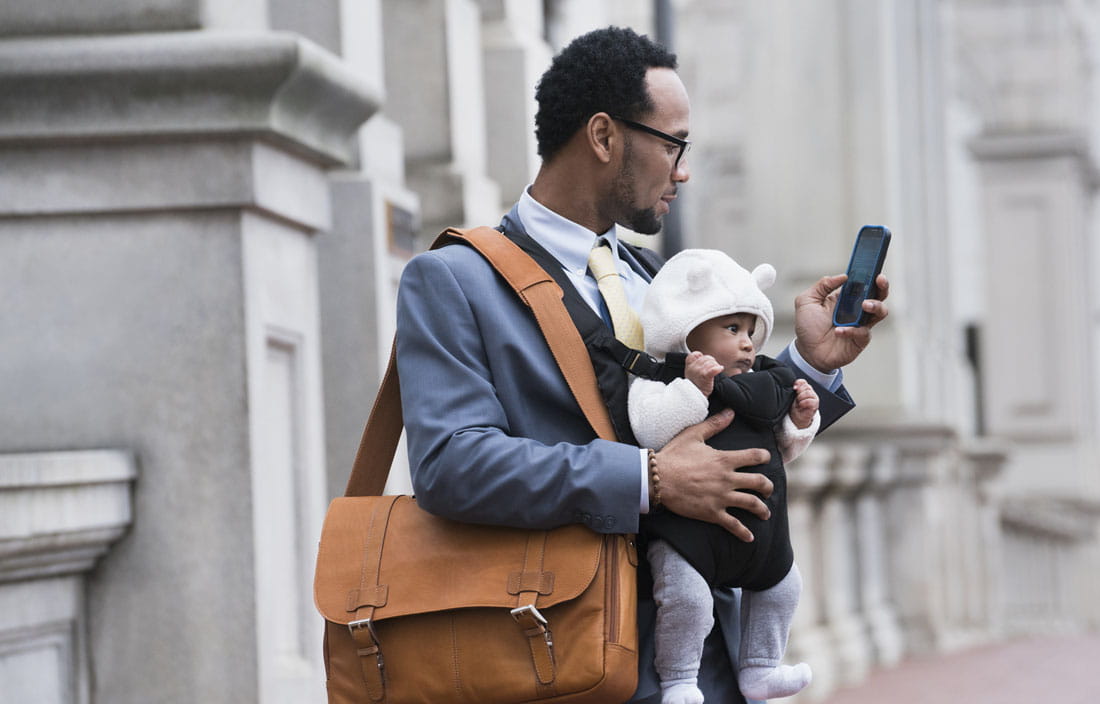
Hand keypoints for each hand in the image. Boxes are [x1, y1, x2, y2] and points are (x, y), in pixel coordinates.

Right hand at [653, 409, 772, 542]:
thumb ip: (714, 424)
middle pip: (759, 483)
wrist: (656, 479)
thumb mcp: (693, 435)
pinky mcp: (712, 513)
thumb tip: (730, 412)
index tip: (766, 459)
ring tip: (765, 513)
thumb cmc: (673, 455)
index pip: (754, 456)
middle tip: (768, 490)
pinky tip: (750, 537)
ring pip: (751, 504)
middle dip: (767, 487)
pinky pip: (733, 525)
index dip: (764, 457)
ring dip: (762, 509)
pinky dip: (743, 532)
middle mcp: (727, 479)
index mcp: (724, 459)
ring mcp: (721, 497)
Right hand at [685, 351, 722, 395]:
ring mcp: (699, 372)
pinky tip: (720, 369)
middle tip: (713, 368)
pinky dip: (718, 368)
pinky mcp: (706, 377)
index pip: (694, 354)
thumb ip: (695, 365)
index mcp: (689, 366)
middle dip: (712, 362)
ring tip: (716, 371)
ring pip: (711, 362)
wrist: (697, 397)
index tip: (704, 362)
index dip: (701, 356)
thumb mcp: (691, 373)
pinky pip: (713, 369)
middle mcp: (693, 368)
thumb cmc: (696, 385)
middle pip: (706, 358)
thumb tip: (701, 356)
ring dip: (716, 366)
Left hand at [789, 379, 818, 428]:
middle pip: (806, 386)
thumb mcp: (792, 396)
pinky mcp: (815, 405)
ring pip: (809, 392)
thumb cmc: (794, 406)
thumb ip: (793, 390)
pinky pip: (811, 401)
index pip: (803, 381)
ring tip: (798, 402)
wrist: (797, 417)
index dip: (798, 383)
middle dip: (799, 391)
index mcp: (804, 388)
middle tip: (796, 398)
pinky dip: (804, 402)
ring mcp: (814, 398)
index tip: (793, 388)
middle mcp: (810, 392)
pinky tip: (801, 405)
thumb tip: (793, 386)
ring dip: (801, 397)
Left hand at [793, 273, 889, 372]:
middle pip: (879, 295)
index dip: (870, 274)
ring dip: (875, 306)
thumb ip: (822, 285)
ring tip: (865, 304)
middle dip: (883, 286)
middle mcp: (857, 309)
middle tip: (879, 280)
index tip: (873, 266)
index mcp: (846, 297)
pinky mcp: (860, 339)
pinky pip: (863, 332)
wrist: (807, 352)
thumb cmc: (808, 326)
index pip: (863, 283)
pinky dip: (852, 331)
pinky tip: (839, 331)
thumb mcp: (807, 301)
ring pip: (880, 312)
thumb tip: (843, 276)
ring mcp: (861, 324)